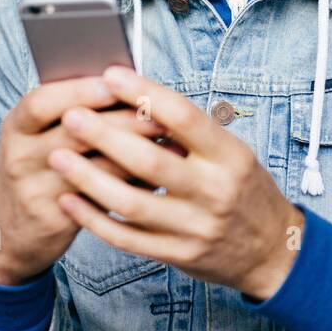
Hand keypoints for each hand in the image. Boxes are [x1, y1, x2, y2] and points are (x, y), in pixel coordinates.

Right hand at [0, 75, 170, 285]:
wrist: (6, 234)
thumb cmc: (35, 170)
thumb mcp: (35, 139)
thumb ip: (69, 114)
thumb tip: (127, 86)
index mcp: (17, 126)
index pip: (43, 101)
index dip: (80, 90)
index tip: (116, 82)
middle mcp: (20, 156)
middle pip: (74, 132)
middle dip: (123, 120)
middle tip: (160, 113)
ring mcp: (35, 190)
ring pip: (93, 168)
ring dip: (136, 154)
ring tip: (170, 143)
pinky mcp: (55, 220)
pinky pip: (100, 200)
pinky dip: (132, 186)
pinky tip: (159, 178)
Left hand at [47, 65, 304, 299]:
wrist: (273, 250)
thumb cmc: (244, 190)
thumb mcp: (233, 153)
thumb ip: (191, 132)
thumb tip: (137, 95)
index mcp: (230, 156)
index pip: (184, 117)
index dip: (145, 94)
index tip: (111, 75)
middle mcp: (214, 190)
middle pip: (151, 161)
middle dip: (105, 136)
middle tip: (71, 116)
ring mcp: (196, 227)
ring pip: (132, 203)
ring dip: (89, 179)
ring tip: (58, 156)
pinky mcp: (179, 255)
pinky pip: (127, 238)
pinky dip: (94, 220)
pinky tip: (69, 200)